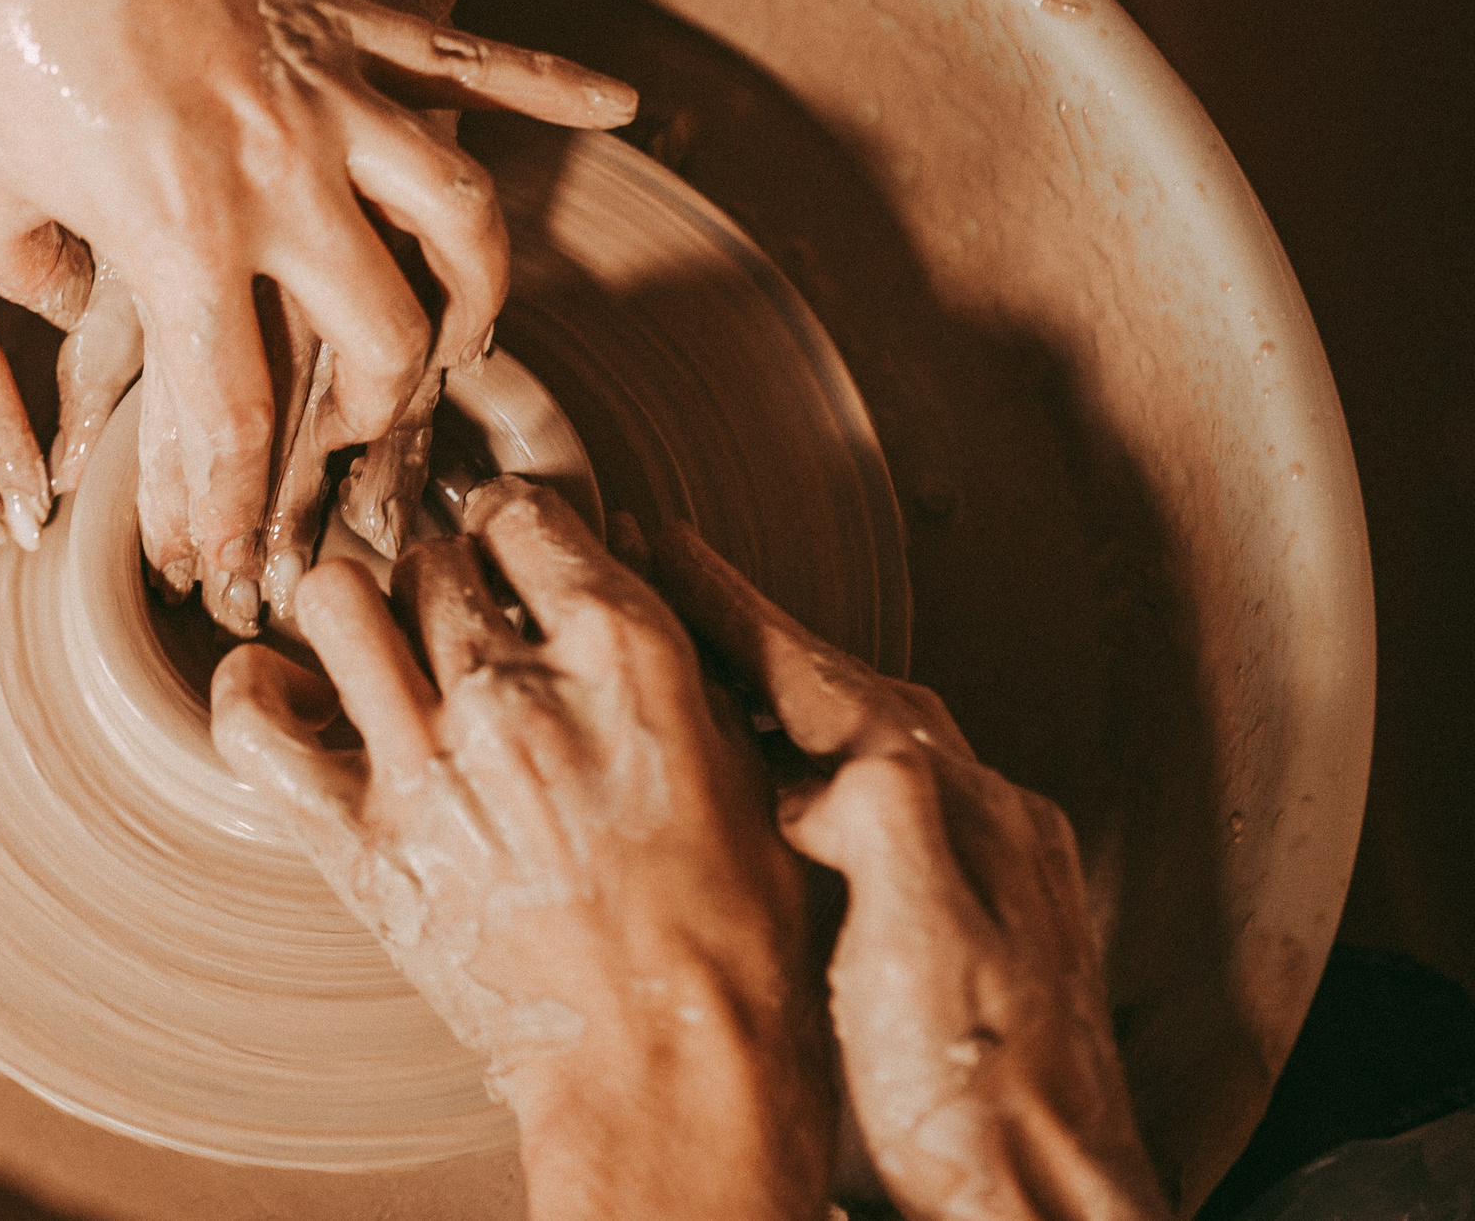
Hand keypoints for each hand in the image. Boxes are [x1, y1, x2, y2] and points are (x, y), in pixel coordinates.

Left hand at [0, 0, 633, 634]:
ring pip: (461, 212)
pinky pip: (476, 57)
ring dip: (476, 290)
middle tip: (331, 454)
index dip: (230, 507)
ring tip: (456, 342)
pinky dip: (553, 81)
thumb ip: (38, 277)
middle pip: (383, 339)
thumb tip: (89, 312)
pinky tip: (621, 107)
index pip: (235, 415)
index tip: (222, 562)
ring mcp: (330, 92)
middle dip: (366, 422)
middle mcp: (283, 176)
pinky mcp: (345, 20)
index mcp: (182, 236)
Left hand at [210, 478, 831, 1220]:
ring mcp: (423, 763)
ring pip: (335, 600)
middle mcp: (511, 690)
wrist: (671, 1066)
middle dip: (441, 583)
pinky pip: (252, 720)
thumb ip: (663, 651)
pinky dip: (254, 695)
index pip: (522, 512)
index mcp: (621, 654)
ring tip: (378, 655)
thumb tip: (607, 560)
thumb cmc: (729, 929)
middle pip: (430, 556)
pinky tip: (291, 700)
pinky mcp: (357, 842)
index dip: (511, 530)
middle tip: (455, 636)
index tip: (509, 561)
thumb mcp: (735, 756)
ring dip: (354, 617)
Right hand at [653, 525, 1167, 1220]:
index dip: (734, 610)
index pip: (821, 679)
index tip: (662, 547)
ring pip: (856, 740)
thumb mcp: (927, 948)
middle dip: (746, 630)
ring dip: (772, 689)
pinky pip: (871, 799)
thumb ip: (891, 827)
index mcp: (954, 809)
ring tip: (696, 654)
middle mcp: (973, 815)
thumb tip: (847, 748)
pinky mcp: (968, 913)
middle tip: (662, 575)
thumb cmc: (974, 1095)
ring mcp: (977, 862)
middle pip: (839, 691)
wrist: (1040, 1197)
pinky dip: (806, 762)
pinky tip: (769, 778)